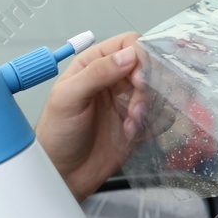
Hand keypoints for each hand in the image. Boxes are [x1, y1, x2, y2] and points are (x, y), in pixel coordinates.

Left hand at [35, 32, 148, 200]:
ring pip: (158, 91)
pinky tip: (132, 134)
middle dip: (148, 87)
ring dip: (150, 108)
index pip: (129, 44)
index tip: (138, 79)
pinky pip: (161, 115)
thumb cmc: (56, 134)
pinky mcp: (138, 123)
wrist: (62, 173)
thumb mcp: (68, 98)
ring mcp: (128, 100)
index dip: (140, 57)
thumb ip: (97, 73)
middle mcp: (115, 79)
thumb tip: (128, 54)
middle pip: (150, 67)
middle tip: (136, 106)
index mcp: (95, 63)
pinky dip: (153, 124)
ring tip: (130, 124)